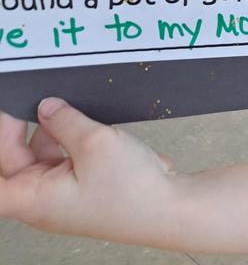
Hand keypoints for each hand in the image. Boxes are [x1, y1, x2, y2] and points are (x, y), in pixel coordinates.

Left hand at [0, 99, 179, 245]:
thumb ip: (64, 120)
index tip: (9, 114)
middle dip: (21, 129)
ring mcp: (62, 194)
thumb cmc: (133, 193)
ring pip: (39, 157)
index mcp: (35, 199)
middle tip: (37, 102)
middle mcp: (43, 200)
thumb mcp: (94, 142)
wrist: (169, 208)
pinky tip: (83, 124)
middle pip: (14, 162)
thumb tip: (47, 107)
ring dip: (49, 132)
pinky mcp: (81, 186)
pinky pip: (62, 158)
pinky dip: (69, 138)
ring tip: (68, 112)